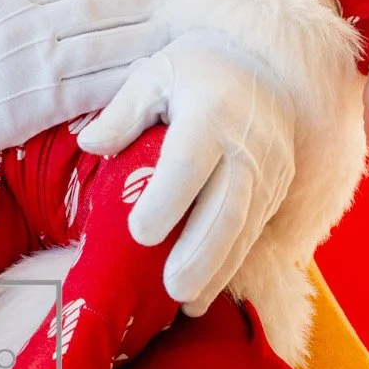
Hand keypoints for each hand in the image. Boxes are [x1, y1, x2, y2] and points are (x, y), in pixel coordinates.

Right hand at [0, 0, 165, 172]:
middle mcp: (27, 26)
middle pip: (97, 10)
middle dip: (139, 4)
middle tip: (169, 1)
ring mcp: (37, 66)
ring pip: (105, 47)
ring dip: (144, 38)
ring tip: (171, 32)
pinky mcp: (41, 106)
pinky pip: (96, 88)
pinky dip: (126, 79)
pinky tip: (150, 73)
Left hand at [76, 31, 294, 314]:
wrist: (261, 66)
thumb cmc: (195, 71)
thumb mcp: (154, 74)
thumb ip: (122, 111)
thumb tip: (90, 144)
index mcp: (211, 110)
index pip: (190, 163)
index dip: (166, 201)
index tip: (138, 232)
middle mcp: (247, 144)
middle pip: (226, 207)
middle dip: (200, 253)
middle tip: (170, 289)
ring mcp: (269, 169)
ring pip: (245, 228)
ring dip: (217, 269)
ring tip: (186, 302)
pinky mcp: (279, 188)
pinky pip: (255, 232)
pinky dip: (231, 265)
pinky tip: (205, 291)